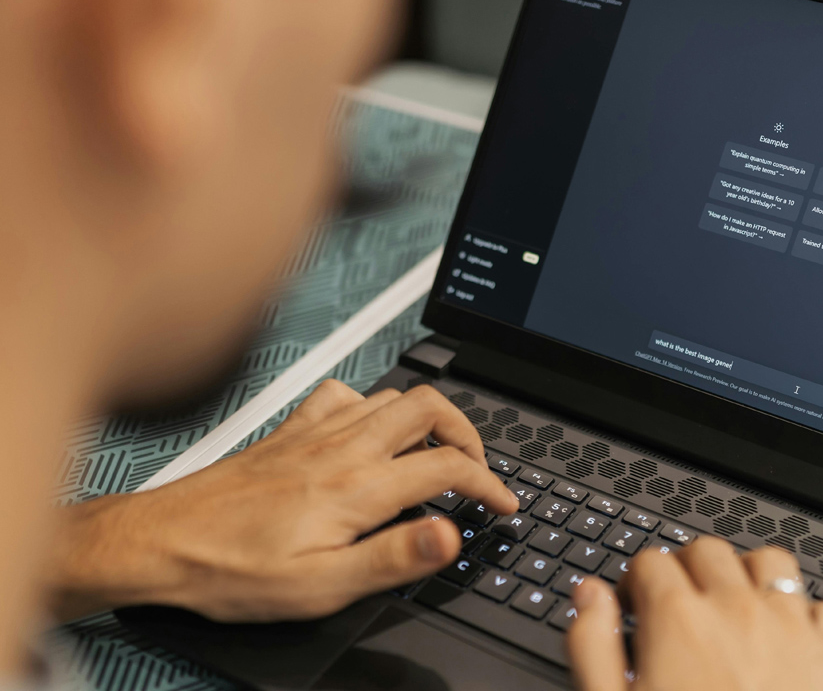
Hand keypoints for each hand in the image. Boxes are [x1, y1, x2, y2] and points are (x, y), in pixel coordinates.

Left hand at [48, 379, 517, 621]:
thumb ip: (392, 558)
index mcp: (358, 488)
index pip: (448, 467)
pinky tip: (369, 431)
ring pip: (393, 396)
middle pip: (430, 408)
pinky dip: (373, 405)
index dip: (490, 485)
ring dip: (428, 419)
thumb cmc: (231, 570)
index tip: (503, 505)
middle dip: (469, 434)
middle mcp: (342, 449)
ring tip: (436, 452)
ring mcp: (316, 432)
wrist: (159, 543)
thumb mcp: (320, 586)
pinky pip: (345, 394)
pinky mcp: (290, 430)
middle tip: (477, 469)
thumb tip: (449, 534)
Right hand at [567, 538, 822, 690]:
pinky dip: (808, 615)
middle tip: (680, 606)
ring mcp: (791, 627)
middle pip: (707, 551)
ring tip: (736, 609)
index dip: (636, 582)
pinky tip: (791, 641)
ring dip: (749, 576)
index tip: (636, 606)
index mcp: (677, 621)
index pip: (650, 562)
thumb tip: (589, 596)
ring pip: (770, 562)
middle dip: (687, 570)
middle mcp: (736, 610)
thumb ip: (593, 646)